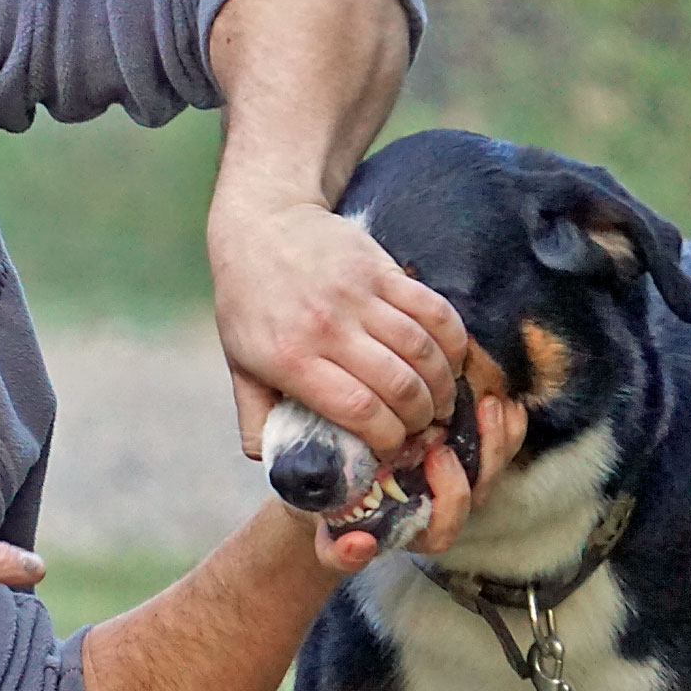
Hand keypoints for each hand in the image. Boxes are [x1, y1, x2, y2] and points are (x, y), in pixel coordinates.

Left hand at [209, 195, 466, 458]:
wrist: (261, 226)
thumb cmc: (248, 303)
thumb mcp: (239, 364)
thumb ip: (256, 418)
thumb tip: (275, 464)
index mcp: (291, 359)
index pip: (359, 409)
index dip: (387, 437)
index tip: (391, 448)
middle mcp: (327, 328)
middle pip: (398, 384)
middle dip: (420, 417)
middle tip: (422, 429)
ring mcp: (358, 295)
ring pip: (422, 350)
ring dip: (441, 384)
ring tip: (440, 403)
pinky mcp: (382, 271)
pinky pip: (433, 310)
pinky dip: (452, 341)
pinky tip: (451, 363)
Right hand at [307, 394, 529, 573]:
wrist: (326, 489)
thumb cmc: (330, 511)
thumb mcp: (327, 536)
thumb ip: (337, 551)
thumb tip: (359, 546)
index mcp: (414, 531)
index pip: (444, 526)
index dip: (450, 493)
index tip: (436, 455)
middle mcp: (439, 509)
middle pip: (479, 492)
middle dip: (485, 457)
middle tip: (470, 416)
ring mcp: (453, 482)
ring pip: (492, 467)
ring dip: (499, 436)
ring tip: (489, 402)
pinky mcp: (461, 456)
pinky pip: (497, 446)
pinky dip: (507, 424)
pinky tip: (504, 399)